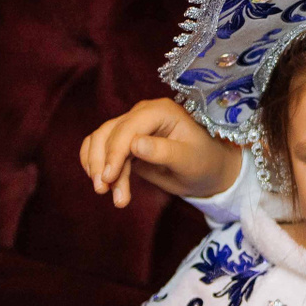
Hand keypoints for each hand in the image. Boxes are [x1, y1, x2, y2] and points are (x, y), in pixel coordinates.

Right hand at [80, 98, 242, 206]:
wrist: (210, 170)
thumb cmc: (206, 162)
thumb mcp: (189, 160)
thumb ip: (163, 152)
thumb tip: (134, 145)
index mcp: (161, 111)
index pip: (128, 129)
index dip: (114, 153)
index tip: (109, 178)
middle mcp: (143, 113)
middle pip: (108, 133)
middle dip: (103, 164)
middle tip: (105, 192)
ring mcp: (132, 125)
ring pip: (100, 140)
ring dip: (98, 167)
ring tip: (108, 194)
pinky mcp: (125, 140)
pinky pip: (100, 146)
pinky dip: (94, 163)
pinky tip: (100, 181)